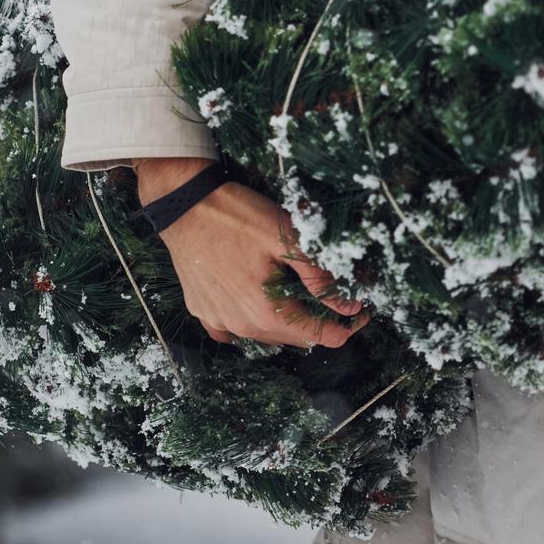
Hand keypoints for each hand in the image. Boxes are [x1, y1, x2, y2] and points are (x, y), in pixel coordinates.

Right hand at [133, 157, 366, 348]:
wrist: (182, 204)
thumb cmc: (235, 216)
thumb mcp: (286, 237)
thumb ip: (319, 276)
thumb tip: (349, 305)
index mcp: (267, 311)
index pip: (323, 336)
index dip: (348, 326)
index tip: (360, 310)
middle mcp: (243, 326)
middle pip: (296, 339)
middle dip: (320, 322)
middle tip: (333, 297)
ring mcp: (219, 321)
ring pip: (267, 336)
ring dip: (287, 322)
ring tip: (294, 293)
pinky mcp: (203, 311)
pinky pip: (233, 331)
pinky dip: (250, 322)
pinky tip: (254, 304)